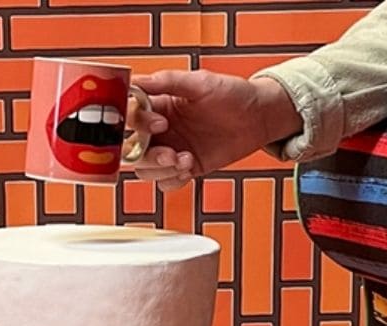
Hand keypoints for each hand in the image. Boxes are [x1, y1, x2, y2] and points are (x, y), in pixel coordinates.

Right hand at [129, 70, 301, 191]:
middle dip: (148, 156)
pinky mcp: (185, 168)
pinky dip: (173, 180)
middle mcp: (160, 130)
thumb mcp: (201, 82)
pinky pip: (166, 183)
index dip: (139, 124)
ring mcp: (171, 150)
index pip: (130, 117)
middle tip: (171, 154)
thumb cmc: (231, 94)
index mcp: (158, 105)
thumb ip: (168, 81)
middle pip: (132, 150)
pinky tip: (190, 167)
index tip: (161, 123)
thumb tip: (138, 81)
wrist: (257, 118)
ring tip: (185, 161)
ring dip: (161, 170)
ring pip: (145, 170)